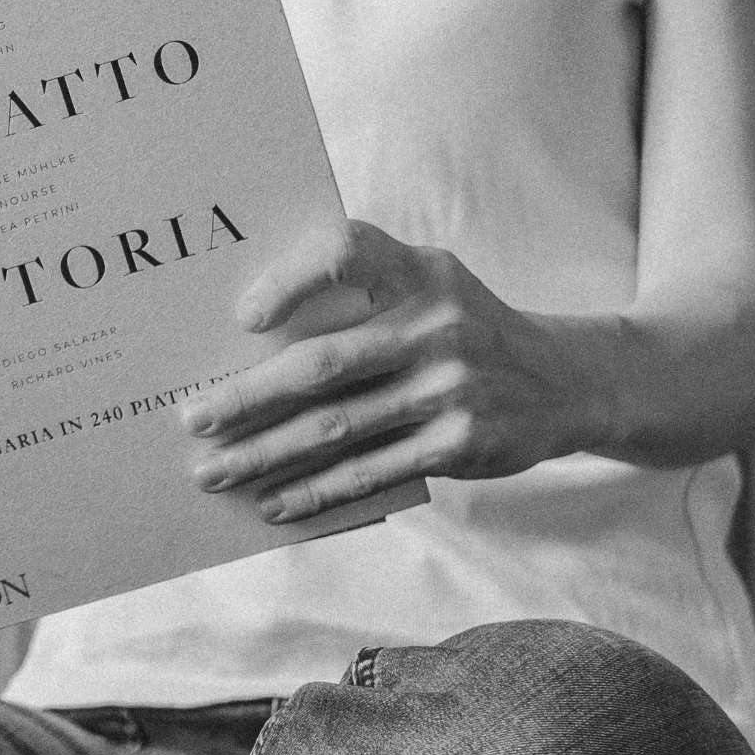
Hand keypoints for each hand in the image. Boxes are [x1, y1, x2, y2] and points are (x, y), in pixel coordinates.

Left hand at [181, 218, 585, 523]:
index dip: (292, 280)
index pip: (347, 253)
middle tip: (192, 417)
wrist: (562, 381)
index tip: (244, 318)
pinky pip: (370, 472)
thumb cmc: (461, 320)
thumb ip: (361, 285)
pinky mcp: (458, 446)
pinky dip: (316, 490)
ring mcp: (449, 390)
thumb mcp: (428, 279)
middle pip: (323, 365)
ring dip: (266, 454)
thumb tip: (250, 325)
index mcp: (417, 271)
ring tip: (213, 470)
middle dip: (248, 397)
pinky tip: (273, 501)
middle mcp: (435, 326)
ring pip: (337, 428)